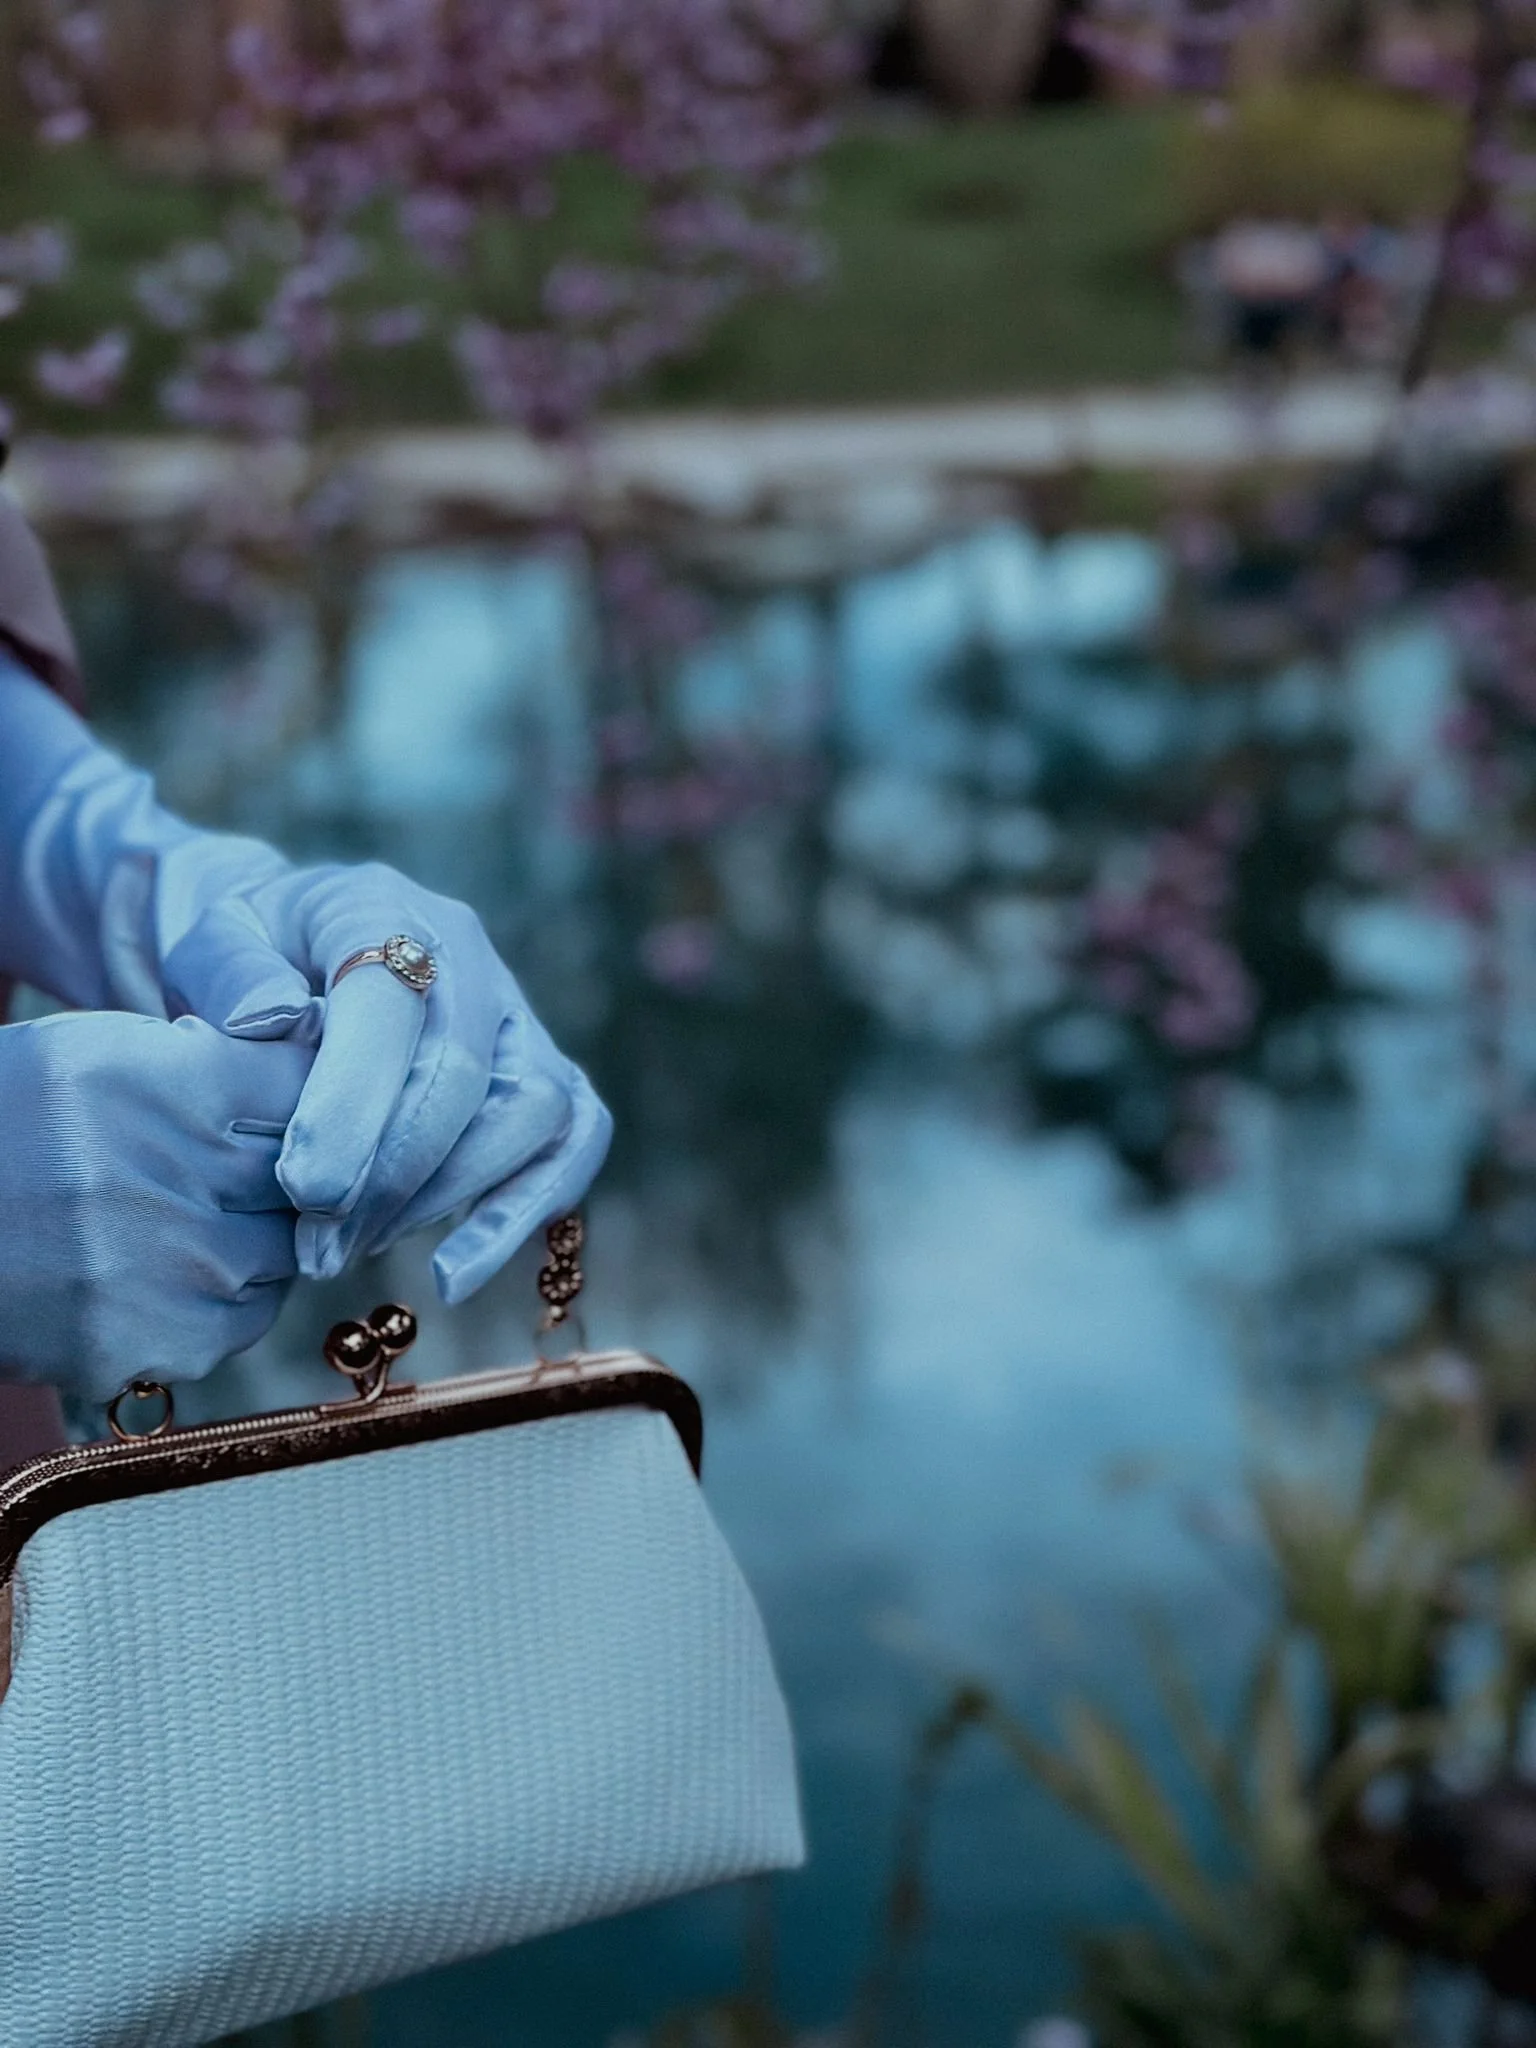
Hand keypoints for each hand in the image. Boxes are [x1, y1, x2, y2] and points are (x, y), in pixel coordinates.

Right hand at [0, 1012, 311, 1402]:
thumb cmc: (7, 1126)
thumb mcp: (93, 1054)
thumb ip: (204, 1056)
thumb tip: (314, 1045)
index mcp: (155, 1084)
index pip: (303, 1087)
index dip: (306, 1097)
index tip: (286, 1107)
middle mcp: (165, 1177)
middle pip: (306, 1180)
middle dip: (284, 1175)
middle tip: (238, 1174)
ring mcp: (160, 1271)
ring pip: (283, 1257)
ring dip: (256, 1241)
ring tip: (184, 1221)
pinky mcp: (144, 1345)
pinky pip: (238, 1324)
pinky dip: (219, 1302)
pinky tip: (160, 1274)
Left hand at [161, 863, 612, 1302]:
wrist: (287, 951)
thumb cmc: (246, 958)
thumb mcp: (210, 941)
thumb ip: (231, 973)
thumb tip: (274, 1017)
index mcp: (384, 908)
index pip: (390, 1004)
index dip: (355, 1102)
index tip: (304, 1189)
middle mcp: (470, 957)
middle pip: (466, 1071)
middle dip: (392, 1173)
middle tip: (318, 1246)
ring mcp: (516, 1016)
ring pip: (533, 1109)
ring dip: (450, 1197)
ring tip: (359, 1248)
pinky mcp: (543, 1071)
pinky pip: (573, 1141)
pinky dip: (525, 1212)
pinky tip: (454, 1274)